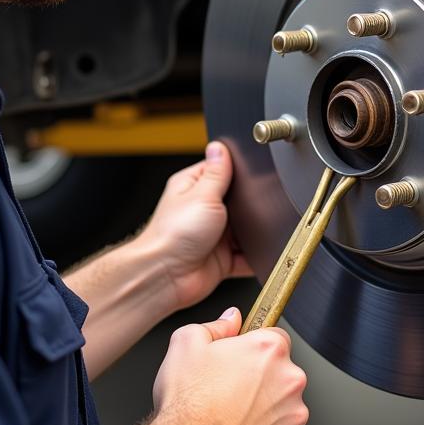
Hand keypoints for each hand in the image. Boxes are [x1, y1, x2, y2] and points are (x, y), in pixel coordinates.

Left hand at [144, 142, 252, 310]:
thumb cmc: (173, 234)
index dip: (238, 170)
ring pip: (244, 229)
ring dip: (252, 231)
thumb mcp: (202, 194)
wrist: (166, 277)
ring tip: (255, 230)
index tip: (253, 170)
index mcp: (193, 187)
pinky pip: (245, 256)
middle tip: (254, 204)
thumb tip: (220, 147)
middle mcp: (203, 210)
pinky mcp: (222, 259)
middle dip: (248, 204)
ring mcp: (214, 235)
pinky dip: (254, 257)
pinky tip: (258, 253)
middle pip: (237, 200)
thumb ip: (217, 172)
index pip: (221, 170)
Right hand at [152, 307, 308, 424]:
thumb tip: (231, 319)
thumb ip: (217, 325)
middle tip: (232, 395)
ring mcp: (294, 416)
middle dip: (262, 383)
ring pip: (284, 409)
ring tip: (234, 422)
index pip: (276, 338)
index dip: (255, 350)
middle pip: (282, 374)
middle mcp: (290, 379)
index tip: (243, 361)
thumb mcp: (187, 343)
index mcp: (269, 349)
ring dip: (267, 413)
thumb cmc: (187, 403)